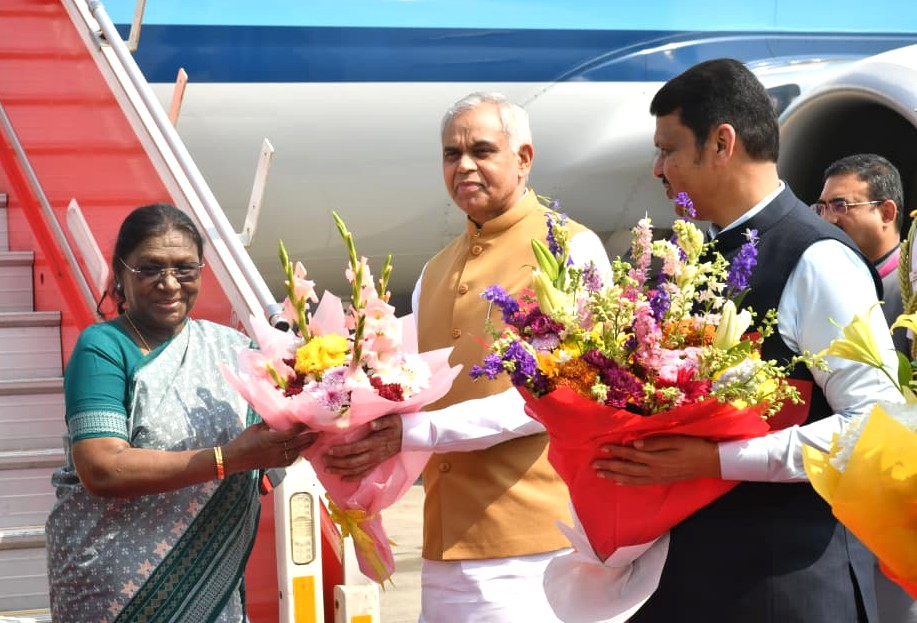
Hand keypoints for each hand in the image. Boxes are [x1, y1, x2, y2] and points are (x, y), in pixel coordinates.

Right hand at [223, 422, 316, 473]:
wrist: (235, 458)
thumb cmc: (243, 441)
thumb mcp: (255, 428)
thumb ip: (268, 423)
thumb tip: (278, 415)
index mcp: (270, 439)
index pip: (290, 434)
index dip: (300, 429)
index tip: (307, 423)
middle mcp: (275, 450)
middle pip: (296, 444)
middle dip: (308, 438)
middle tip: (318, 432)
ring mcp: (276, 459)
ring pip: (296, 453)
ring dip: (305, 447)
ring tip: (312, 440)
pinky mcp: (275, 465)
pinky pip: (290, 461)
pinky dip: (297, 455)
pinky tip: (300, 450)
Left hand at [323, 413, 402, 480]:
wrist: (410, 436)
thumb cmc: (398, 424)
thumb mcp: (392, 419)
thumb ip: (382, 422)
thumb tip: (372, 424)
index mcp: (375, 442)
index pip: (354, 448)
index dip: (341, 451)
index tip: (328, 450)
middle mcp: (374, 454)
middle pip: (352, 461)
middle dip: (337, 463)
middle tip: (323, 461)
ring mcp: (375, 460)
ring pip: (356, 469)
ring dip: (341, 471)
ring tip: (328, 470)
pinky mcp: (377, 463)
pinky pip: (365, 473)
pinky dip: (354, 477)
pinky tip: (343, 479)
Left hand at [592, 435, 720, 484]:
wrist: (711, 462)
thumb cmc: (694, 446)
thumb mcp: (676, 439)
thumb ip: (655, 442)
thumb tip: (634, 445)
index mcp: (656, 458)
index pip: (630, 454)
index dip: (615, 451)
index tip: (601, 447)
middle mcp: (654, 470)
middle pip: (627, 468)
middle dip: (609, 466)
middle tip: (593, 465)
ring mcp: (657, 477)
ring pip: (631, 478)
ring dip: (614, 476)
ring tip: (600, 474)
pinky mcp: (661, 480)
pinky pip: (641, 483)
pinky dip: (628, 483)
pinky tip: (619, 482)